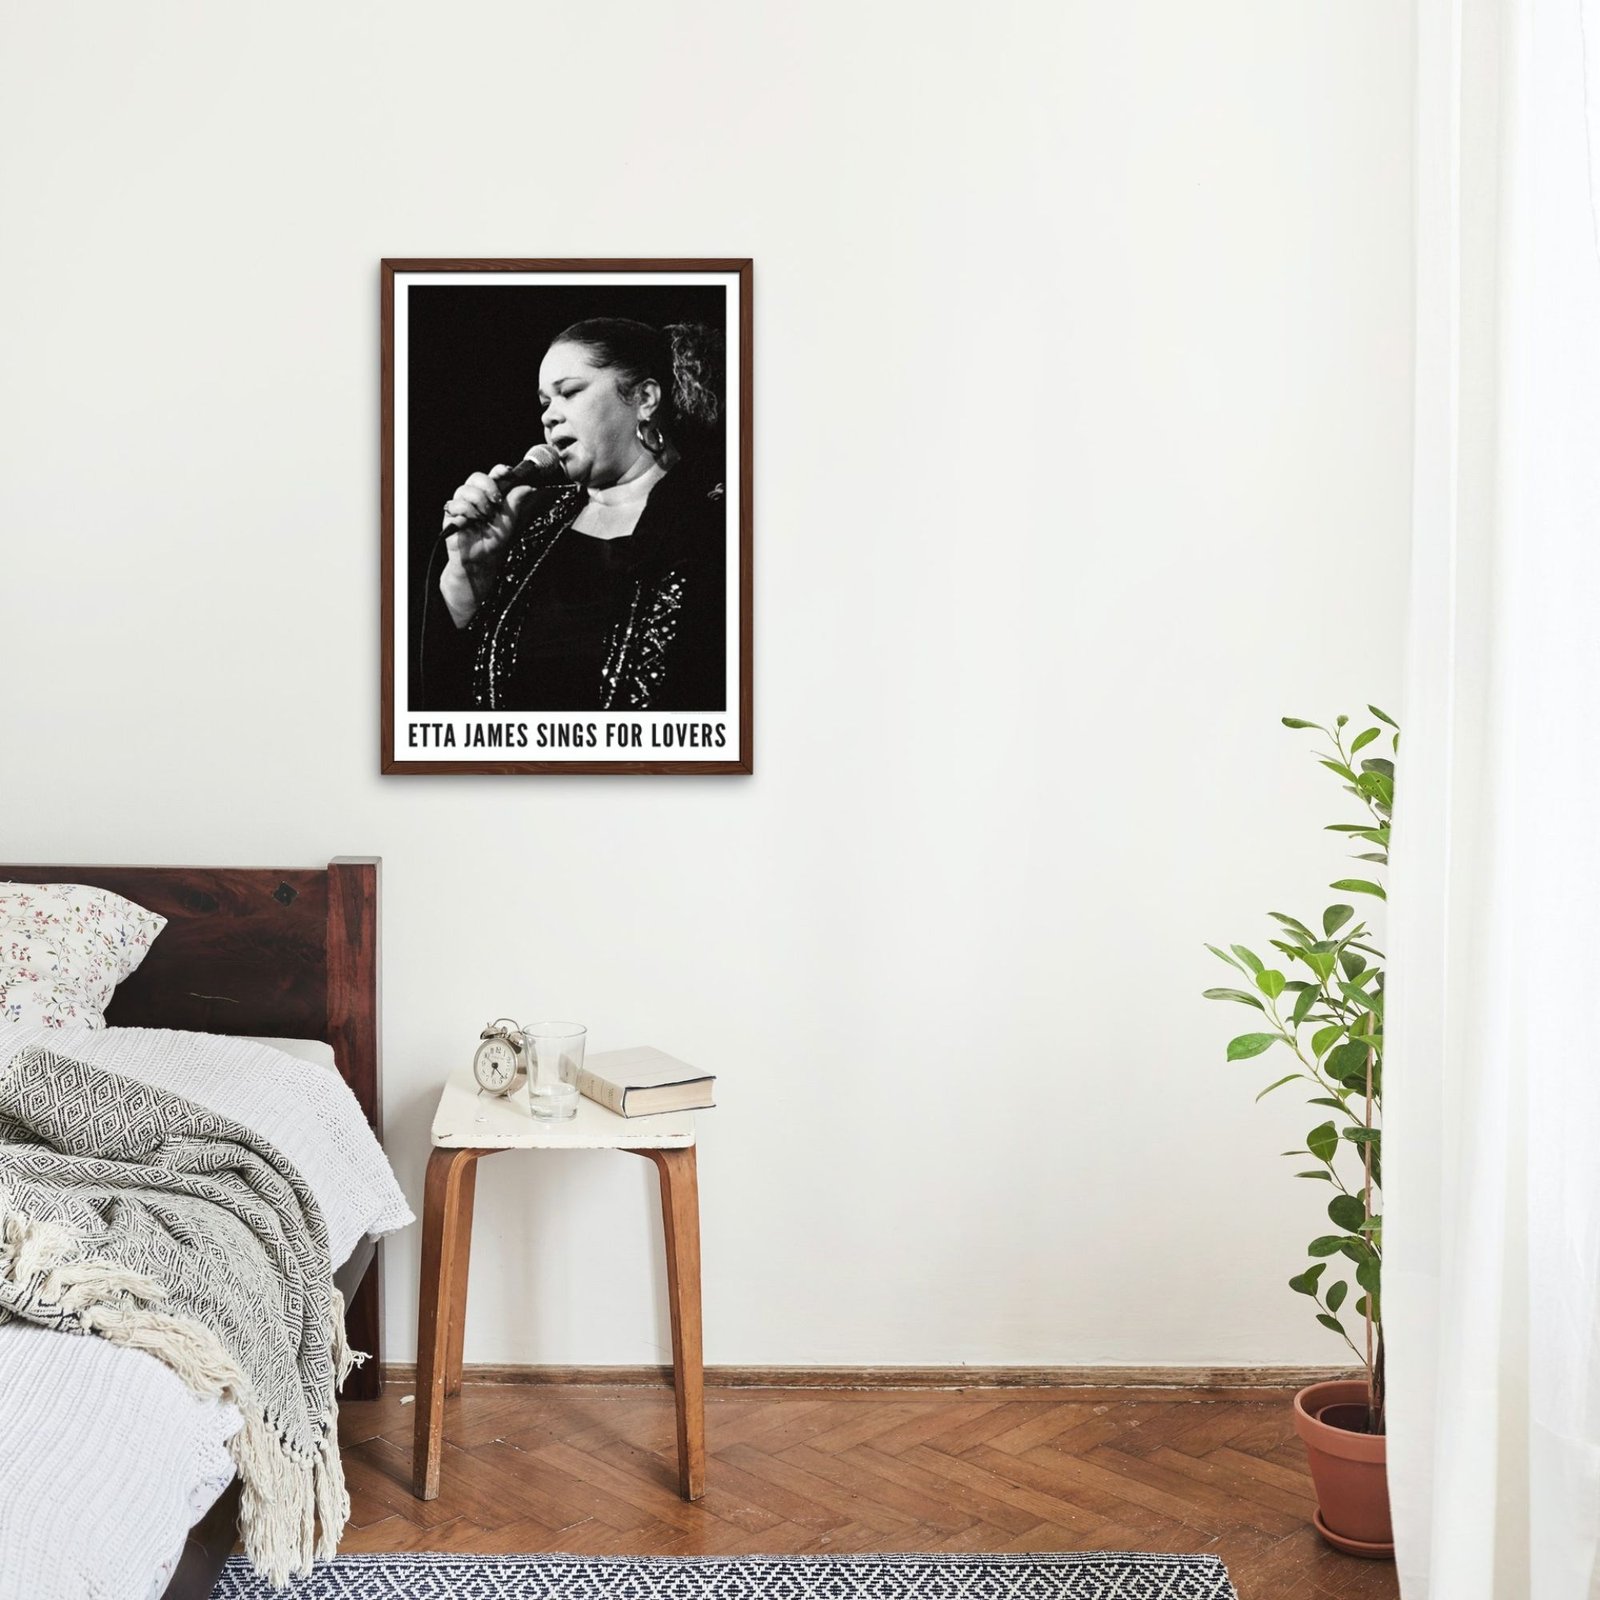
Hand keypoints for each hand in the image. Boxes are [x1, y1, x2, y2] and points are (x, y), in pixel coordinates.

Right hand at [438, 468, 537, 627]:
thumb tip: (528, 486)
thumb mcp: (509, 521)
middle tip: (496, 502)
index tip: (507, 472)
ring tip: (484, 518)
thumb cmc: (493, 540)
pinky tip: (470, 522)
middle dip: (488, 487)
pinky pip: (456, 504)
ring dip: (478, 503)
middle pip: (476, 477)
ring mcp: (462, 502)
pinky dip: (466, 512)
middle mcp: (475, 495)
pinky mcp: (451, 513)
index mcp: (490, 494)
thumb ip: (515, 503)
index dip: (500, 470)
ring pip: (466, 489)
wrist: (480, 559)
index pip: (493, 475)